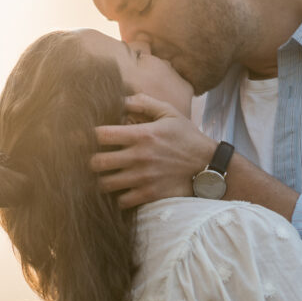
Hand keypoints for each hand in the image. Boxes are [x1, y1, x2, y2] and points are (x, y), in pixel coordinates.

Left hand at [92, 94, 217, 208]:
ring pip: (105, 184)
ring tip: (107, 175)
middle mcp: (139, 157)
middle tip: (97, 159)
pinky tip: (123, 190)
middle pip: (96, 163)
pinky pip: (122, 201)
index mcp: (142, 135)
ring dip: (103, 180)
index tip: (96, 138)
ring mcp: (143, 178)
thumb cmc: (187, 137)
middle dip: (92, 161)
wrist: (209, 165)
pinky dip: (119, 197)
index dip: (92, 136)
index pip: (101, 135)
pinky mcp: (149, 194)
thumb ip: (143, 103)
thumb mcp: (169, 113)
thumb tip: (121, 100)